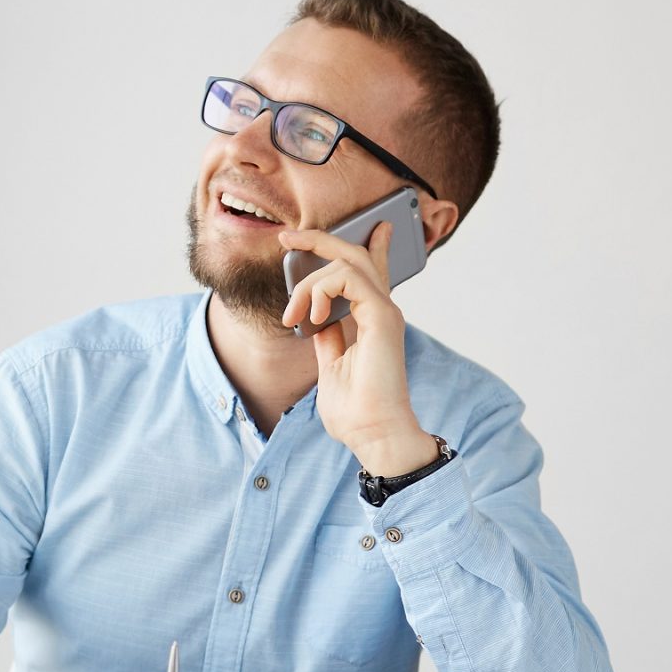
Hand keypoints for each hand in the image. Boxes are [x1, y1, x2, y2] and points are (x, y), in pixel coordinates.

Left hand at [276, 220, 436, 476]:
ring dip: (309, 283)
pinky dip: (322, 290)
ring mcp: (384, 311)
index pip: (366, 271)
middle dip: (319, 239)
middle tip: (287, 236)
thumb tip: (315, 320)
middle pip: (354, 255)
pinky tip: (313, 316)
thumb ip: (328, 338)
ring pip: (346, 262)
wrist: (374, 435)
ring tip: (296, 314)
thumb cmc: (356, 411)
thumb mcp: (330, 366)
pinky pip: (348, 277)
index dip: (342, 248)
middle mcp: (381, 310)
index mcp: (371, 320)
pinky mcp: (382, 317)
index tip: (307, 237)